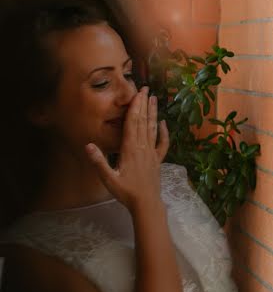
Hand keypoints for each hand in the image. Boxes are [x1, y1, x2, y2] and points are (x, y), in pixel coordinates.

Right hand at [84, 87, 169, 211]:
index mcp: (130, 149)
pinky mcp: (158, 160)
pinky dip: (164, 132)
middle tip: (146, 89)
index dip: (135, 107)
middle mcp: (143, 147)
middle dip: (144, 104)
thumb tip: (88, 145)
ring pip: (153, 129)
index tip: (137, 93)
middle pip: (143, 122)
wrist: (146, 203)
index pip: (132, 123)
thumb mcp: (108, 179)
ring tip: (154, 99)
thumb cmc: (126, 192)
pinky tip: (164, 123)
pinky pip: (163, 143)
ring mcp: (152, 153)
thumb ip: (99, 162)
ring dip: (153, 113)